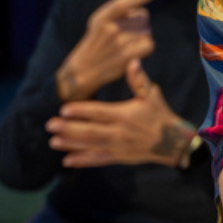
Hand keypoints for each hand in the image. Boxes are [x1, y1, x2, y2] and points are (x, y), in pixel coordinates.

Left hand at [47, 58, 193, 167]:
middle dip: (69, 128)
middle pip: (90, 131)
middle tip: (50, 125)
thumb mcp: (152, 94)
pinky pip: (98, 160)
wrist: (172, 141)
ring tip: (53, 142)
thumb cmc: (160, 114)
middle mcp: (119, 132)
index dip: (81, 111)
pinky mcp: (119, 157)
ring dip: (71, 144)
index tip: (64, 109)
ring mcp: (118, 146)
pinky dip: (83, 161)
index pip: (99, 112)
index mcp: (125, 114)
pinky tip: (67, 160)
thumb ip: (139, 80)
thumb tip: (132, 61)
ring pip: (91, 146)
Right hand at [56, 0, 157, 101]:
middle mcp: (110, 28)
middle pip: (144, 16)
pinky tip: (136, 51)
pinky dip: (146, 47)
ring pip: (148, 31)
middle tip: (130, 31)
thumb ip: (117, 3)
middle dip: (142, 21)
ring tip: (130, 42)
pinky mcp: (126, 56)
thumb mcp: (100, 20)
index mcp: (102, 16)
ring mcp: (118, 43)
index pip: (123, 2)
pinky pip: (149, 44)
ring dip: (144, 35)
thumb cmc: (95, 41)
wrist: (82, 71)